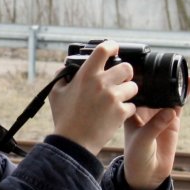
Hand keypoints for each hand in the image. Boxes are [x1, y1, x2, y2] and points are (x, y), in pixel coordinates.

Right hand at [49, 40, 138, 154]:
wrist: (73, 143)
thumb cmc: (63, 118)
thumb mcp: (56, 93)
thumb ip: (62, 75)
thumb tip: (67, 66)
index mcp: (86, 74)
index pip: (104, 49)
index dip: (111, 46)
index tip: (113, 49)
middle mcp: (102, 83)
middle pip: (127, 67)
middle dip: (125, 73)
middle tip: (119, 80)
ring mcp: (113, 97)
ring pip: (133, 87)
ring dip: (127, 92)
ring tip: (117, 99)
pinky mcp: (121, 112)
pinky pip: (132, 105)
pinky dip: (126, 110)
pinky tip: (116, 114)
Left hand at [123, 75, 189, 189]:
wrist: (147, 174)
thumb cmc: (136, 157)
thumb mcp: (142, 141)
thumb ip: (154, 126)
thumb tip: (169, 112)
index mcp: (129, 112)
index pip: (132, 92)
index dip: (135, 79)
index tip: (140, 66)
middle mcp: (143, 110)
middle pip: (150, 89)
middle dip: (156, 77)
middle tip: (163, 63)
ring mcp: (158, 114)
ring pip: (166, 94)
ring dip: (172, 83)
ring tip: (180, 70)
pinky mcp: (172, 120)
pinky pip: (179, 104)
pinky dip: (184, 93)